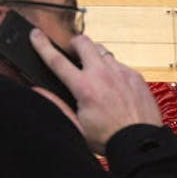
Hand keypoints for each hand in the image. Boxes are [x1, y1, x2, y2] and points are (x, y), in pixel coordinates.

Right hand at [29, 30, 163, 153]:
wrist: (140, 142)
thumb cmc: (109, 138)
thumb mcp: (77, 126)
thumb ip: (57, 105)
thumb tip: (38, 91)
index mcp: (84, 87)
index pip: (57, 60)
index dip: (43, 45)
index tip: (36, 35)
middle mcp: (103, 74)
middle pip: (83, 42)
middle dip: (73, 43)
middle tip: (71, 52)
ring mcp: (121, 72)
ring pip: (102, 50)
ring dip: (93, 55)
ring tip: (92, 69)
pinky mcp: (135, 75)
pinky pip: (119, 63)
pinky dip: (111, 68)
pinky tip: (111, 83)